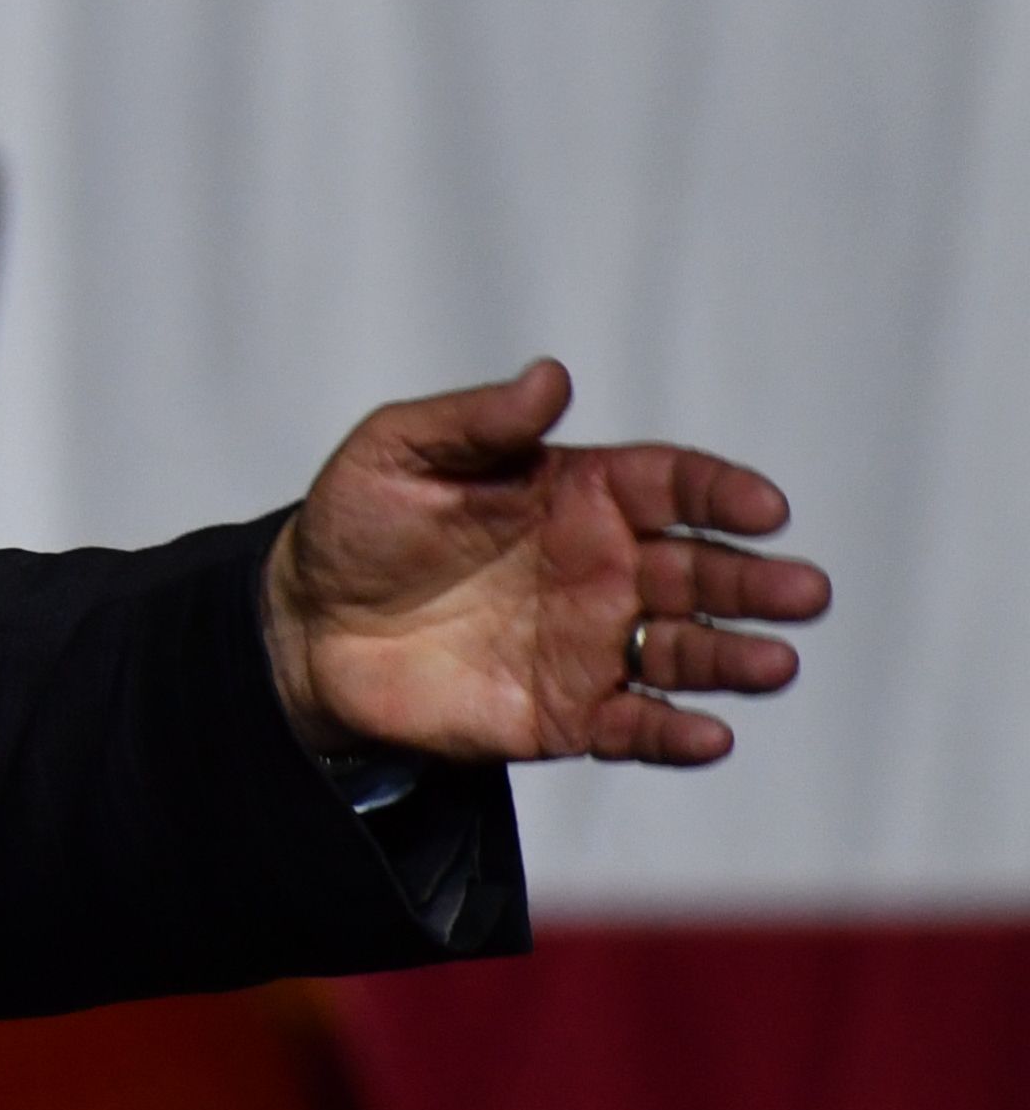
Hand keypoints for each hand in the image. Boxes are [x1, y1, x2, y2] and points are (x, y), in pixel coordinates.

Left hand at [261, 359, 830, 765]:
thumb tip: (552, 376)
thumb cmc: (356, 523)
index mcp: (577, 494)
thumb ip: (477, 420)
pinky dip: (676, 734)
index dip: (721, 494)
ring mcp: (590, 643)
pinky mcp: (565, 713)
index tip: (764, 509)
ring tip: (776, 663)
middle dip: (756, 582)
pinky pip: (635, 726)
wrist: (304, 624)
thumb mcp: (399, 452)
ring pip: (687, 652)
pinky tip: (709, 734)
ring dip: (736, 659)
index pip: (670, 486)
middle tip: (804, 592)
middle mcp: (602, 568)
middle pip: (700, 572)